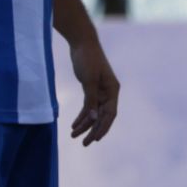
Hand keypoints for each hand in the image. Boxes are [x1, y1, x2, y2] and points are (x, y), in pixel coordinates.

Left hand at [66, 32, 119, 146]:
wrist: (82, 42)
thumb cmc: (87, 59)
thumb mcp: (88, 80)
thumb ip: (91, 100)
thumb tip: (93, 119)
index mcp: (112, 90)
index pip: (110, 114)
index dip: (103, 128)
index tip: (95, 139)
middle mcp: (109, 93)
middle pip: (102, 117)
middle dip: (92, 130)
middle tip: (83, 144)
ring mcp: (100, 91)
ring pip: (93, 113)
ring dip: (84, 125)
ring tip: (73, 135)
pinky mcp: (91, 89)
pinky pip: (87, 106)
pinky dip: (81, 115)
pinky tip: (74, 125)